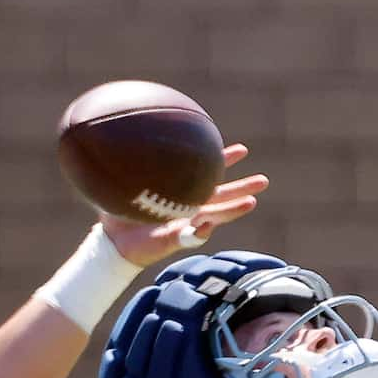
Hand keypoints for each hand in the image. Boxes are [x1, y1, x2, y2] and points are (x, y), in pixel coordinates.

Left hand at [100, 143, 268, 266]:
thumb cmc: (119, 212)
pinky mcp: (176, 241)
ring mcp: (185, 225)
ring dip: (233, 210)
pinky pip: (192, 238)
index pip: (208, 176)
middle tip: (264, 180)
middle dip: (242, 189)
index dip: (224, 163)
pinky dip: (199, 233)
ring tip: (251, 202)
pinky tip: (205, 226)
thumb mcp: (125, 184)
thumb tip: (125, 136)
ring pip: (216, 217)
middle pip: (221, 198)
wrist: (113, 242)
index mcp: (182, 195)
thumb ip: (130, 165)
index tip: (242, 150)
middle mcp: (188, 209)